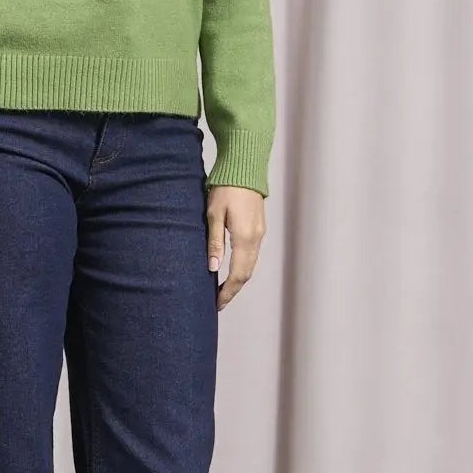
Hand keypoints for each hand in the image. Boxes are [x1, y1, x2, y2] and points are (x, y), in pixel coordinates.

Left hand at [206, 186, 266, 310]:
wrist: (244, 169)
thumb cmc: (226, 189)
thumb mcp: (214, 215)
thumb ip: (214, 243)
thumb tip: (213, 268)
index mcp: (245, 238)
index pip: (238, 274)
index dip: (228, 291)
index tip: (217, 303)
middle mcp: (256, 239)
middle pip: (247, 273)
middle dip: (234, 289)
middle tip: (219, 301)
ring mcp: (259, 234)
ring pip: (251, 265)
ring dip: (239, 280)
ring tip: (224, 289)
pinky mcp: (258, 228)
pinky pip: (252, 255)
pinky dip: (243, 267)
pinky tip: (232, 270)